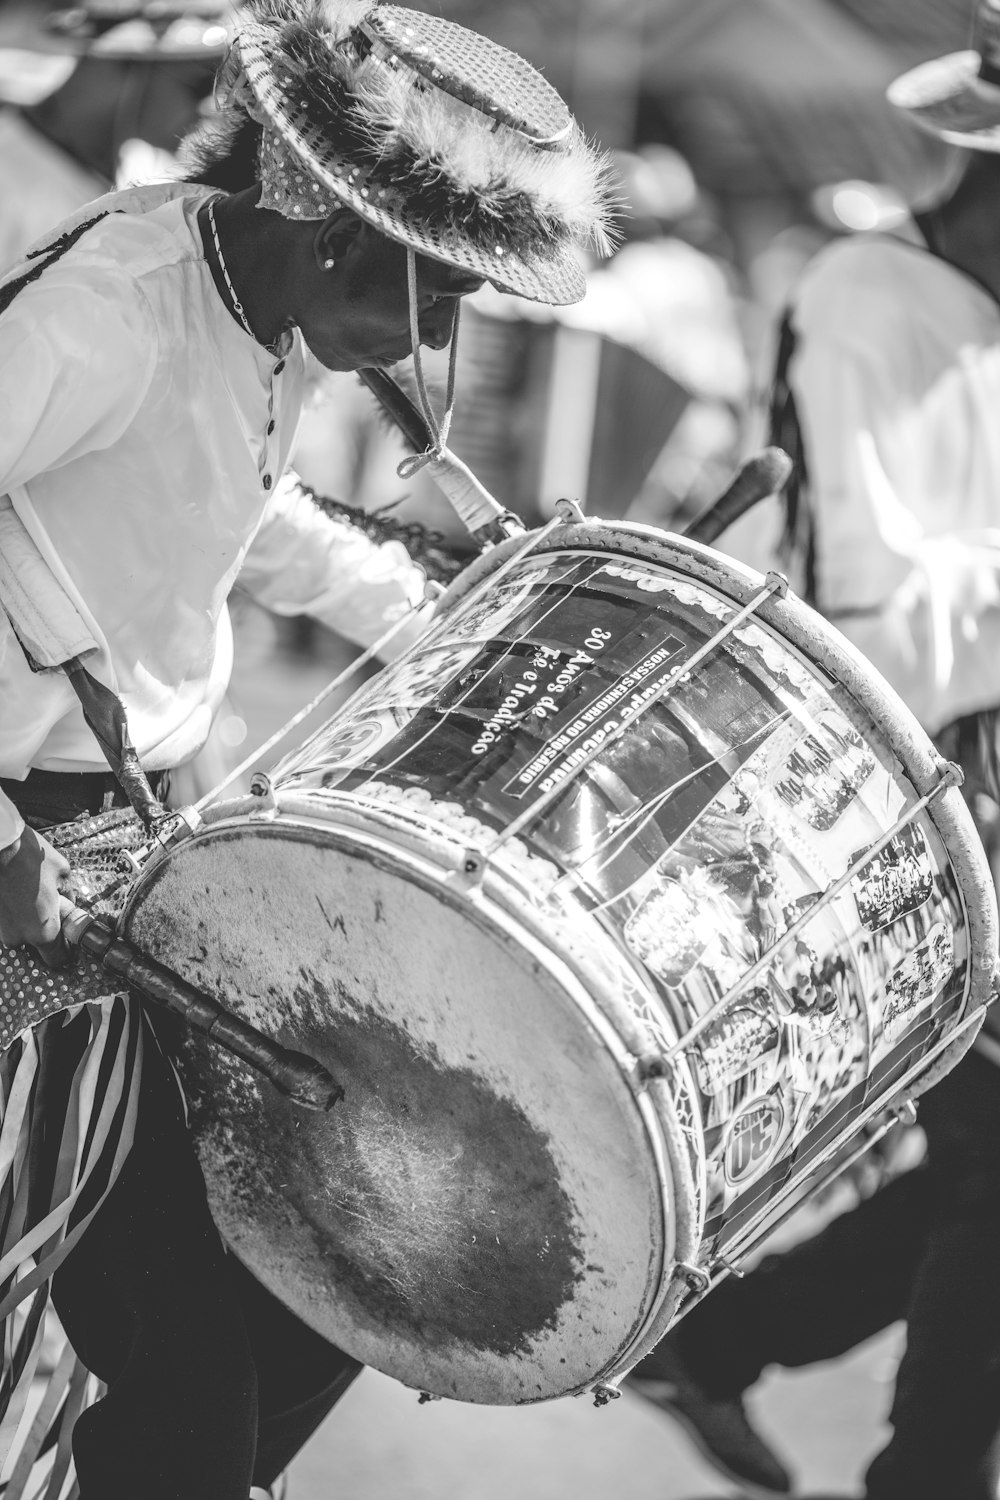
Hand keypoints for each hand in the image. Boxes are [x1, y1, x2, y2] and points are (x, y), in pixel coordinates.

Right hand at [0, 827, 73, 966]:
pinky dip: (11, 910)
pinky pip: (5, 919)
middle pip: (35, 945)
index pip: (57, 959)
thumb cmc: (31, 858)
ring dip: (24, 919)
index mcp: (44, 931)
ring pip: (17, 931)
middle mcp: (18, 937)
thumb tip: (67, 902)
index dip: (64, 950)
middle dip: (42, 930)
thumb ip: (68, 895)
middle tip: (48, 906)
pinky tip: (14, 891)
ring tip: (28, 893)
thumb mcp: (62, 873)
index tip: (67, 939)